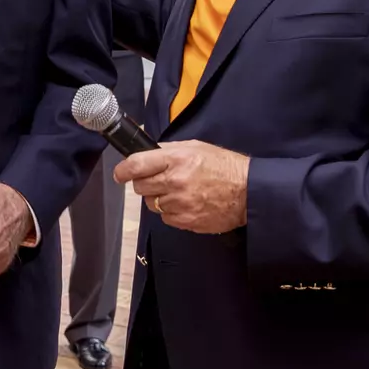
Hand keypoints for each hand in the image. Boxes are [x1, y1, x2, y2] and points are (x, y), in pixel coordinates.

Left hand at [114, 140, 248, 233]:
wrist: (248, 192)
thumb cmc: (224, 166)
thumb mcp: (195, 147)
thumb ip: (168, 149)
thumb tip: (145, 151)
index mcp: (176, 160)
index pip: (137, 165)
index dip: (123, 170)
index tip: (120, 173)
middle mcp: (175, 182)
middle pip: (140, 187)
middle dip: (145, 183)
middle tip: (158, 180)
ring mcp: (180, 204)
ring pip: (151, 204)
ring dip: (159, 198)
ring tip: (178, 191)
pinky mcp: (186, 221)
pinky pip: (166, 218)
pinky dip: (171, 212)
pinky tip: (186, 203)